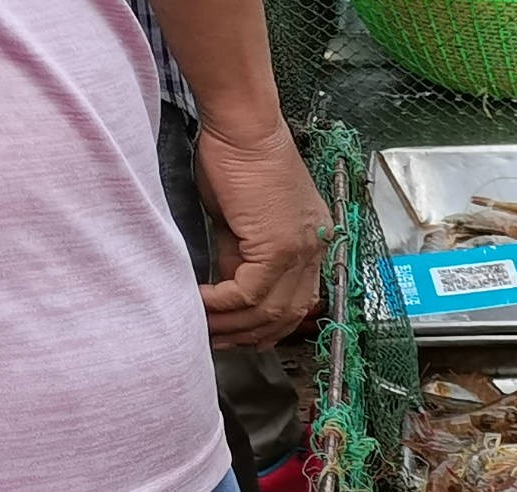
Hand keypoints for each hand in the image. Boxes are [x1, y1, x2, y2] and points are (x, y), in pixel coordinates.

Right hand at [194, 118, 328, 347]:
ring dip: (232, 324)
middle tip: (217, 340)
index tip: (239, 332)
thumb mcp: (241, 218)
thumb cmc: (238, 157)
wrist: (243, 126)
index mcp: (313, 242)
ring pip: (268, 309)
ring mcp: (301, 251)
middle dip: (250, 334)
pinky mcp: (279, 247)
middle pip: (287, 313)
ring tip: (203, 327)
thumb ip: (241, 254)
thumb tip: (228, 284)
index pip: (296, 299)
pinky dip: (222, 304)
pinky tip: (201, 305)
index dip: (267, 324)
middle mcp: (315, 250)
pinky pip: (249, 292)